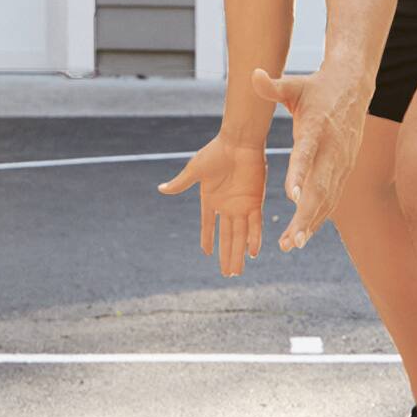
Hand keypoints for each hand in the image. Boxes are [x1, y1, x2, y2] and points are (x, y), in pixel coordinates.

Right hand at [157, 134, 267, 276]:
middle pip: (226, 236)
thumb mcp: (195, 170)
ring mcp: (241, 205)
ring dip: (239, 253)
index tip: (206, 254)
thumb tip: (160, 189)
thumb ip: (181, 183)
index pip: (208, 225)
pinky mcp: (255, 200)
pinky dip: (254, 238)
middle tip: (227, 275)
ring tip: (237, 271)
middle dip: (227, 255)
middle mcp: (226, 205)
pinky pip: (255, 224)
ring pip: (240, 235)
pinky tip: (253, 253)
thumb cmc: (216, 152)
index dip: (207, 239)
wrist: (239, 141)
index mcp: (210, 199)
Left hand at [252, 65, 368, 252]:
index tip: (290, 197)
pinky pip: (332, 196)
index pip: (306, 153)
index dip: (300, 174)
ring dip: (311, 222)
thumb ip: (272, 86)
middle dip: (306, 215)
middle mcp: (331, 149)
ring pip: (327, 197)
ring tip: (293, 244)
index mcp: (315, 128)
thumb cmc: (317, 88)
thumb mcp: (295, 85)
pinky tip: (306, 233)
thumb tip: (253, 75)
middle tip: (291, 240)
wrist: (354, 87)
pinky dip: (320, 216)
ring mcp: (340, 162)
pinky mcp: (344, 169)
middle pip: (319, 186)